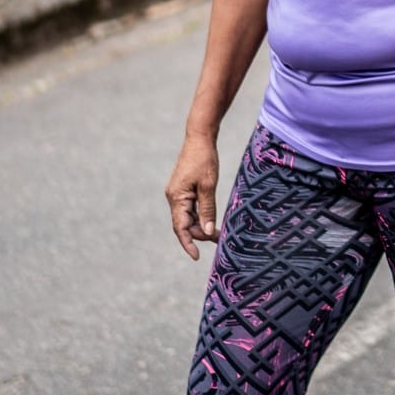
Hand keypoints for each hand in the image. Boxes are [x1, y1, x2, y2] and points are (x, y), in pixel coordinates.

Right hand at [165, 135, 220, 259]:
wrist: (200, 137)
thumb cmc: (204, 159)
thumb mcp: (208, 186)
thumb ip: (207, 210)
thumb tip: (207, 231)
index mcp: (176, 197)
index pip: (180, 227)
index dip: (188, 244)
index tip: (197, 257)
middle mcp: (173, 197)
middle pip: (185, 224)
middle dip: (200, 233)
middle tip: (220, 237)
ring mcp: (177, 193)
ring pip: (188, 216)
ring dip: (201, 224)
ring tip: (219, 231)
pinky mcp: (183, 189)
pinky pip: (190, 208)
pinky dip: (200, 215)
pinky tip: (211, 219)